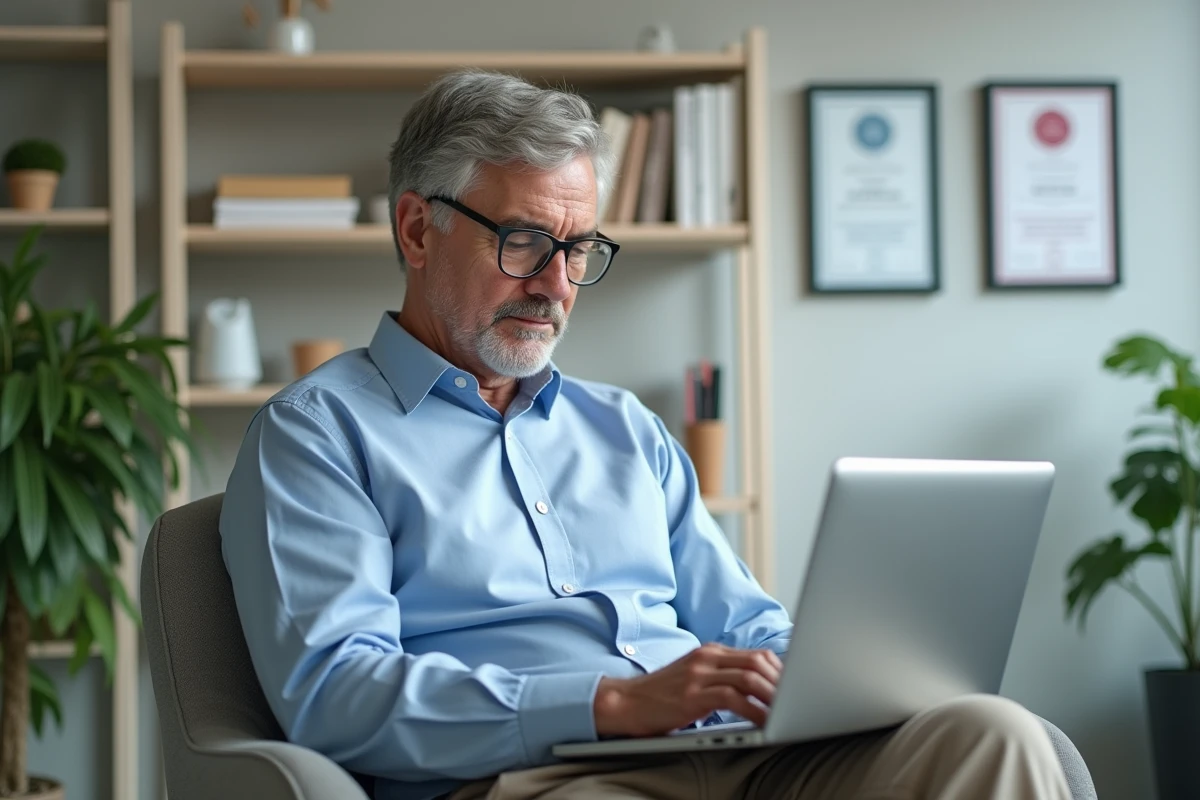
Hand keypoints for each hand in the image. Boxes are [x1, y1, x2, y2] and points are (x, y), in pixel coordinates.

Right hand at [593, 643, 782, 737]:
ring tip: (788, 713)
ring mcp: (699, 674)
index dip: (781, 672)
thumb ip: (721, 677)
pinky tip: (764, 723)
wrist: (624, 703)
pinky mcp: (692, 695)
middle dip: (782, 683)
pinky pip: (733, 698)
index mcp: (710, 652)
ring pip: (749, 678)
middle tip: (797, 703)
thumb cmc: (661, 697)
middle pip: (758, 662)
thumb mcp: (694, 678)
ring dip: (774, 697)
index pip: (757, 655)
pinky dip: (754, 711)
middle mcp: (707, 658)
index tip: (795, 690)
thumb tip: (757, 690)